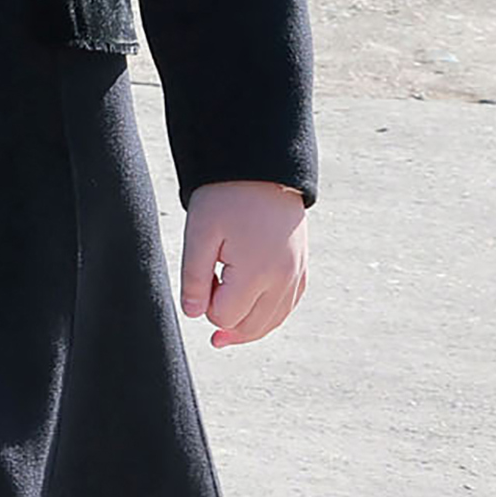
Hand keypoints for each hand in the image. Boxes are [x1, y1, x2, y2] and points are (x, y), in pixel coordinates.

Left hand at [180, 180, 308, 346]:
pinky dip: (268, 314)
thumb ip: (194, 277)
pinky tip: (252, 310)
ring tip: (223, 324)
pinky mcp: (302, 268)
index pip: (225, 317)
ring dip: (247, 325)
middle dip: (225, 321)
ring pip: (272, 322)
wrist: (263, 169)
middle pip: (251, 327)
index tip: (202, 279)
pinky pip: (287, 306)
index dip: (206, 306)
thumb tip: (193, 314)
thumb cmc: (227, 197)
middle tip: (206, 302)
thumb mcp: (200, 233)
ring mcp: (297, 275)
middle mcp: (283, 280)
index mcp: (257, 273)